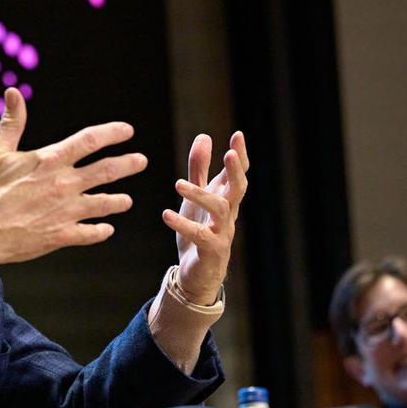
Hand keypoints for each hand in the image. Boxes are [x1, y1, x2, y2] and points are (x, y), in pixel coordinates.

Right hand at [0, 87, 147, 268]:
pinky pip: (90, 233)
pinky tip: (106, 230)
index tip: (127, 131)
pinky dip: (101, 231)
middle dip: (128, 164)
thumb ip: (11, 122)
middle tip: (141, 160)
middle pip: (107, 170)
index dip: (112, 133)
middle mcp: (63, 184)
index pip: (90, 140)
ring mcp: (65, 211)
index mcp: (49, 160)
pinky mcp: (61, 236)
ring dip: (118, 201)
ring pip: (104, 204)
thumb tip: (13, 92)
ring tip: (126, 200)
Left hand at [163, 131, 248, 303]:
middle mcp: (228, 213)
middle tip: (229, 153)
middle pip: (239, 189)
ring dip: (200, 195)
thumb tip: (204, 135)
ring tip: (178, 184)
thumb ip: (199, 168)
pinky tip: (166, 214)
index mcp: (225, 198)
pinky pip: (200, 236)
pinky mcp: (211, 250)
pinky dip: (182, 224)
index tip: (238, 134)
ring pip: (220, 210)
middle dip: (235, 171)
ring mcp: (222, 232)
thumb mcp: (196, 195)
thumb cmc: (199, 229)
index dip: (240, 155)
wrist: (196, 273)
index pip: (237, 174)